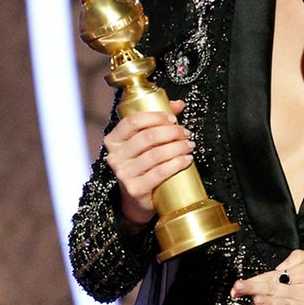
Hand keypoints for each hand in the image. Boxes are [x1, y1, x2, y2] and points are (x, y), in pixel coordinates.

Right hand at [103, 99, 192, 230]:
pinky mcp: (135, 189)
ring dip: (177, 147)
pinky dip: (177, 164)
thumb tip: (178, 104)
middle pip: (147, 137)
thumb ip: (159, 121)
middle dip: (171, 132)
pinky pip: (160, 172)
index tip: (172, 118)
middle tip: (186, 133)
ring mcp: (124, 174)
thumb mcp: (145, 142)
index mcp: (114, 140)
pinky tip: (187, 159)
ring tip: (189, 145)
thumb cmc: (142, 165)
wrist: (136, 200)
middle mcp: (115, 156)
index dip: (155, 117)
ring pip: (156, 154)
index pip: (132, 122)